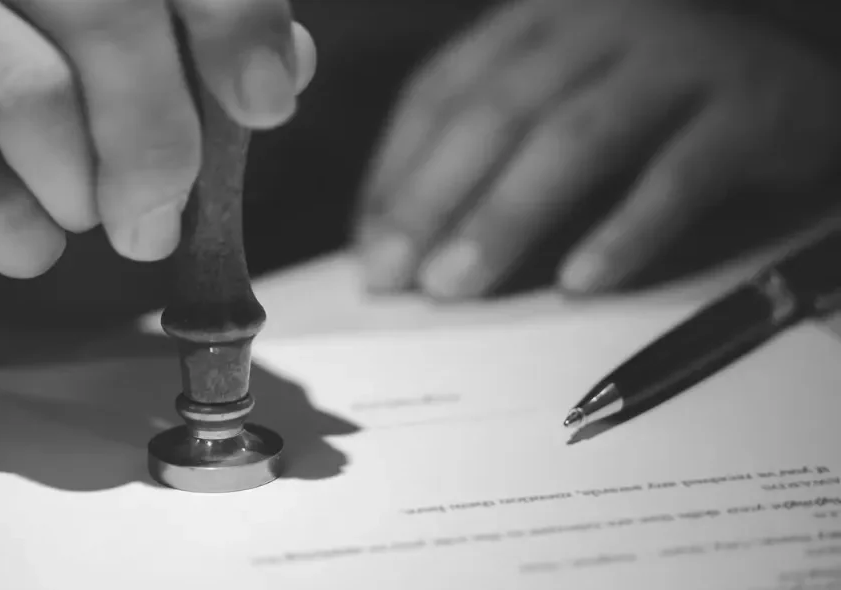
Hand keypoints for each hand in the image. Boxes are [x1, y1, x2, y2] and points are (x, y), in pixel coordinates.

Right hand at [0, 0, 314, 277]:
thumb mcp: (87, 33)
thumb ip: (183, 40)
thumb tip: (283, 68)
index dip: (233, 16)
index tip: (264, 103)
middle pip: (108, 14)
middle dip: (160, 140)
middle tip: (159, 220)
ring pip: (37, 103)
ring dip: (84, 194)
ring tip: (82, 213)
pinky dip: (22, 239)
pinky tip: (20, 233)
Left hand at [355, 0, 840, 297]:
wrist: (803, 73)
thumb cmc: (660, 101)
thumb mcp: (564, 98)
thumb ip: (490, 147)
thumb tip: (395, 234)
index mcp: (540, 17)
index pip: (444, 88)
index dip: (398, 168)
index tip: (367, 242)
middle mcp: (600, 21)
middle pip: (497, 111)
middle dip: (434, 199)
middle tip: (393, 274)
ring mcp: (676, 56)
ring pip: (574, 138)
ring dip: (505, 218)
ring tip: (455, 285)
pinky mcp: (747, 105)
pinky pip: (678, 174)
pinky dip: (625, 230)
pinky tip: (581, 280)